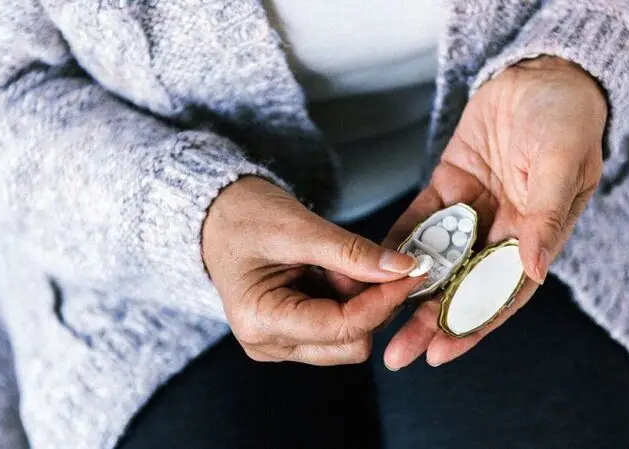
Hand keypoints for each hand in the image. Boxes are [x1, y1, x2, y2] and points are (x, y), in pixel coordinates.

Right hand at [202, 176, 422, 364]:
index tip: (412, 272)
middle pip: (350, 344)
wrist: (216, 216)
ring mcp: (279, 343)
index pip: (341, 327)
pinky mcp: (291, 334)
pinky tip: (332, 273)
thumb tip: (402, 268)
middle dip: (371, 304)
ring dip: (359, 302)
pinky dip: (347, 301)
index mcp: (260, 320)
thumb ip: (351, 252)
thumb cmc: (243, 216)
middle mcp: (268, 343)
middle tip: (367, 262)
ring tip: (337, 264)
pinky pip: (337, 328)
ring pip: (348, 339)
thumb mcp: (298, 227)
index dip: (383, 301)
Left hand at [382, 56, 607, 369]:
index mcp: (536, 235)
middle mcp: (504, 231)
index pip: (502, 292)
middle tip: (397, 353)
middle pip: (464, 285)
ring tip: (377, 319)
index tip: (440, 352)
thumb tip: (531, 270)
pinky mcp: (450, 186)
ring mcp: (474, 211)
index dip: (473, 324)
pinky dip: (399, 243)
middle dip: (431, 322)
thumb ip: (544, 217)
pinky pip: (421, 221)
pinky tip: (373, 266)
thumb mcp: (560, 163)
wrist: (542, 73)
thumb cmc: (565, 117)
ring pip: (438, 260)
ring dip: (409, 291)